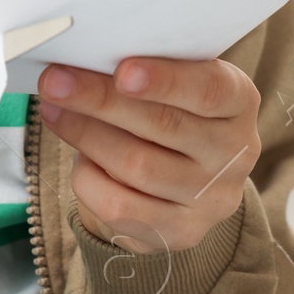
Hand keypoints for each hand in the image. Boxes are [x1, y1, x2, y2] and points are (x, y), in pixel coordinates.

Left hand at [37, 55, 261, 253]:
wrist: (188, 176)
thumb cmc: (172, 108)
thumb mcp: (176, 80)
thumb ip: (145, 69)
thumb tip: (83, 60)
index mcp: (239, 101)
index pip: (209, 90)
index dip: (166, 81)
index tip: (122, 71)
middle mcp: (234, 153)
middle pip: (163, 125)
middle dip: (100, 100)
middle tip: (55, 81)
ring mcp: (212, 199)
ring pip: (137, 165)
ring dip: (86, 134)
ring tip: (54, 111)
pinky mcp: (181, 233)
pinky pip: (122, 207)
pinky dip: (90, 178)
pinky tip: (79, 157)